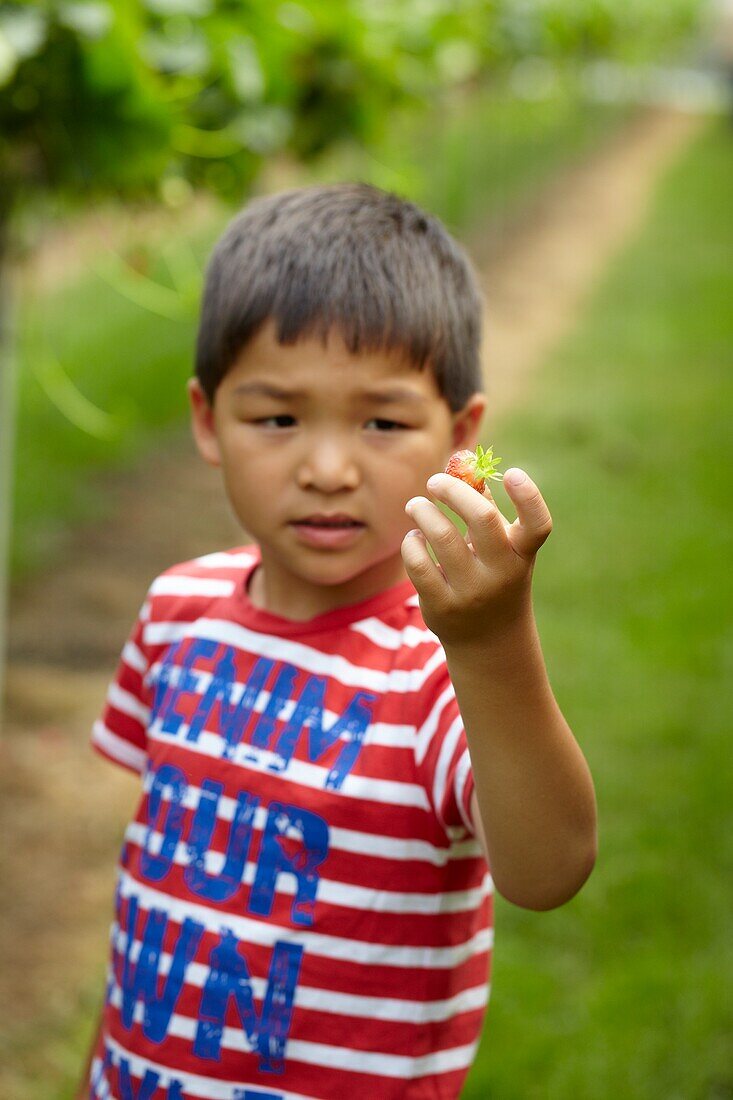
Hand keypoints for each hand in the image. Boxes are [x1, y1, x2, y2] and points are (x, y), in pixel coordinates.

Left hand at [401, 467, 552, 648]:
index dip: (529, 497)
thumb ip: (486, 507)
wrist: (490, 641)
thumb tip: (463, 465)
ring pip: (441, 536)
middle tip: (434, 482)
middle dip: (452, 490)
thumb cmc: (494, 576)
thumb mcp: (500, 547)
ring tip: (417, 507)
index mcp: (522, 554)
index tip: (512, 473)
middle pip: (481, 518)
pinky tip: (414, 539)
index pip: (537, 525)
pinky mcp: (443, 606)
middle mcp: (502, 573)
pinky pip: (418, 563)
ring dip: (423, 512)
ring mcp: (472, 592)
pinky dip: (411, 543)